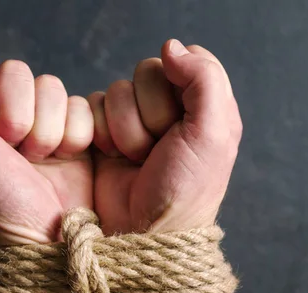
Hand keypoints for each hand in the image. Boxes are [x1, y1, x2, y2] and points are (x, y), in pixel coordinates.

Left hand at [0, 56, 93, 245]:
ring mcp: (47, 124)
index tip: (1, 144)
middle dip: (29, 120)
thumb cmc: (3, 206)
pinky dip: (78, 135)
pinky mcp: (78, 134)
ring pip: (57, 90)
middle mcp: (13, 117)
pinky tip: (70, 160)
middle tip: (25, 155)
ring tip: (47, 161)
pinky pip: (85, 107)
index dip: (1, 107)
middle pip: (27, 77)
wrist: (51, 240)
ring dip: (53, 130)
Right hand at [90, 39, 241, 234]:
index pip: (188, 60)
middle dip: (151, 113)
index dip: (180, 85)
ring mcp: (137, 119)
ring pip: (119, 89)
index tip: (182, 123)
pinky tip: (116, 158)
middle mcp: (171, 108)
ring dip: (126, 128)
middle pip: (149, 71)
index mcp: (206, 105)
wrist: (143, 231)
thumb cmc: (185, 189)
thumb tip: (171, 46)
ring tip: (138, 159)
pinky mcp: (106, 131)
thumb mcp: (212, 134)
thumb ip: (203, 80)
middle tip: (159, 148)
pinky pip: (94, 104)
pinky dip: (102, 132)